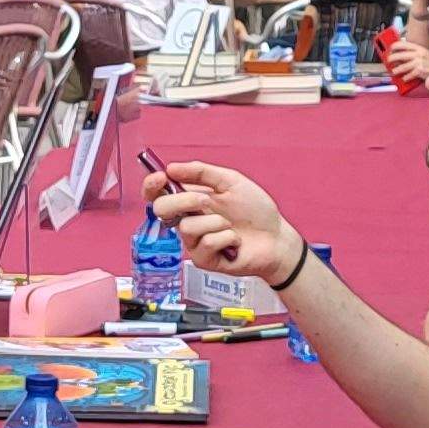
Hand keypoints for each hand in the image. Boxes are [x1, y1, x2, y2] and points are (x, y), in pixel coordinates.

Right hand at [143, 160, 301, 284]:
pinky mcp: (203, 260)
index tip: (160, 178)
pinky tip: (235, 241)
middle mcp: (188, 220)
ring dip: (215, 221)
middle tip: (206, 200)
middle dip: (184, 200)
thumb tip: (172, 167)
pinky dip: (225, 237)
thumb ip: (201, 172)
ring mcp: (194, 242)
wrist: (276, 237)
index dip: (151, 186)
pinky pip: (205, 243)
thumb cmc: (255, 210)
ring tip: (230, 225)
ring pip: (186, 227)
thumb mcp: (231, 182)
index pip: (159, 194)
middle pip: (162, 209)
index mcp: (190, 200)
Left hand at [379, 35, 428, 88]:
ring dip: (396, 70)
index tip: (390, 50)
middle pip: (399, 55)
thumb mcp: (426, 54)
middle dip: (391, 59)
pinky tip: (404, 78)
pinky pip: (408, 75)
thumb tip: (401, 57)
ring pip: (401, 67)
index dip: (393, 47)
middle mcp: (418, 53)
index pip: (402, 44)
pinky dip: (405, 78)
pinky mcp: (419, 71)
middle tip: (389, 61)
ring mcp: (418, 62)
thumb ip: (415, 53)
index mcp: (419, 48)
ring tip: (394, 71)